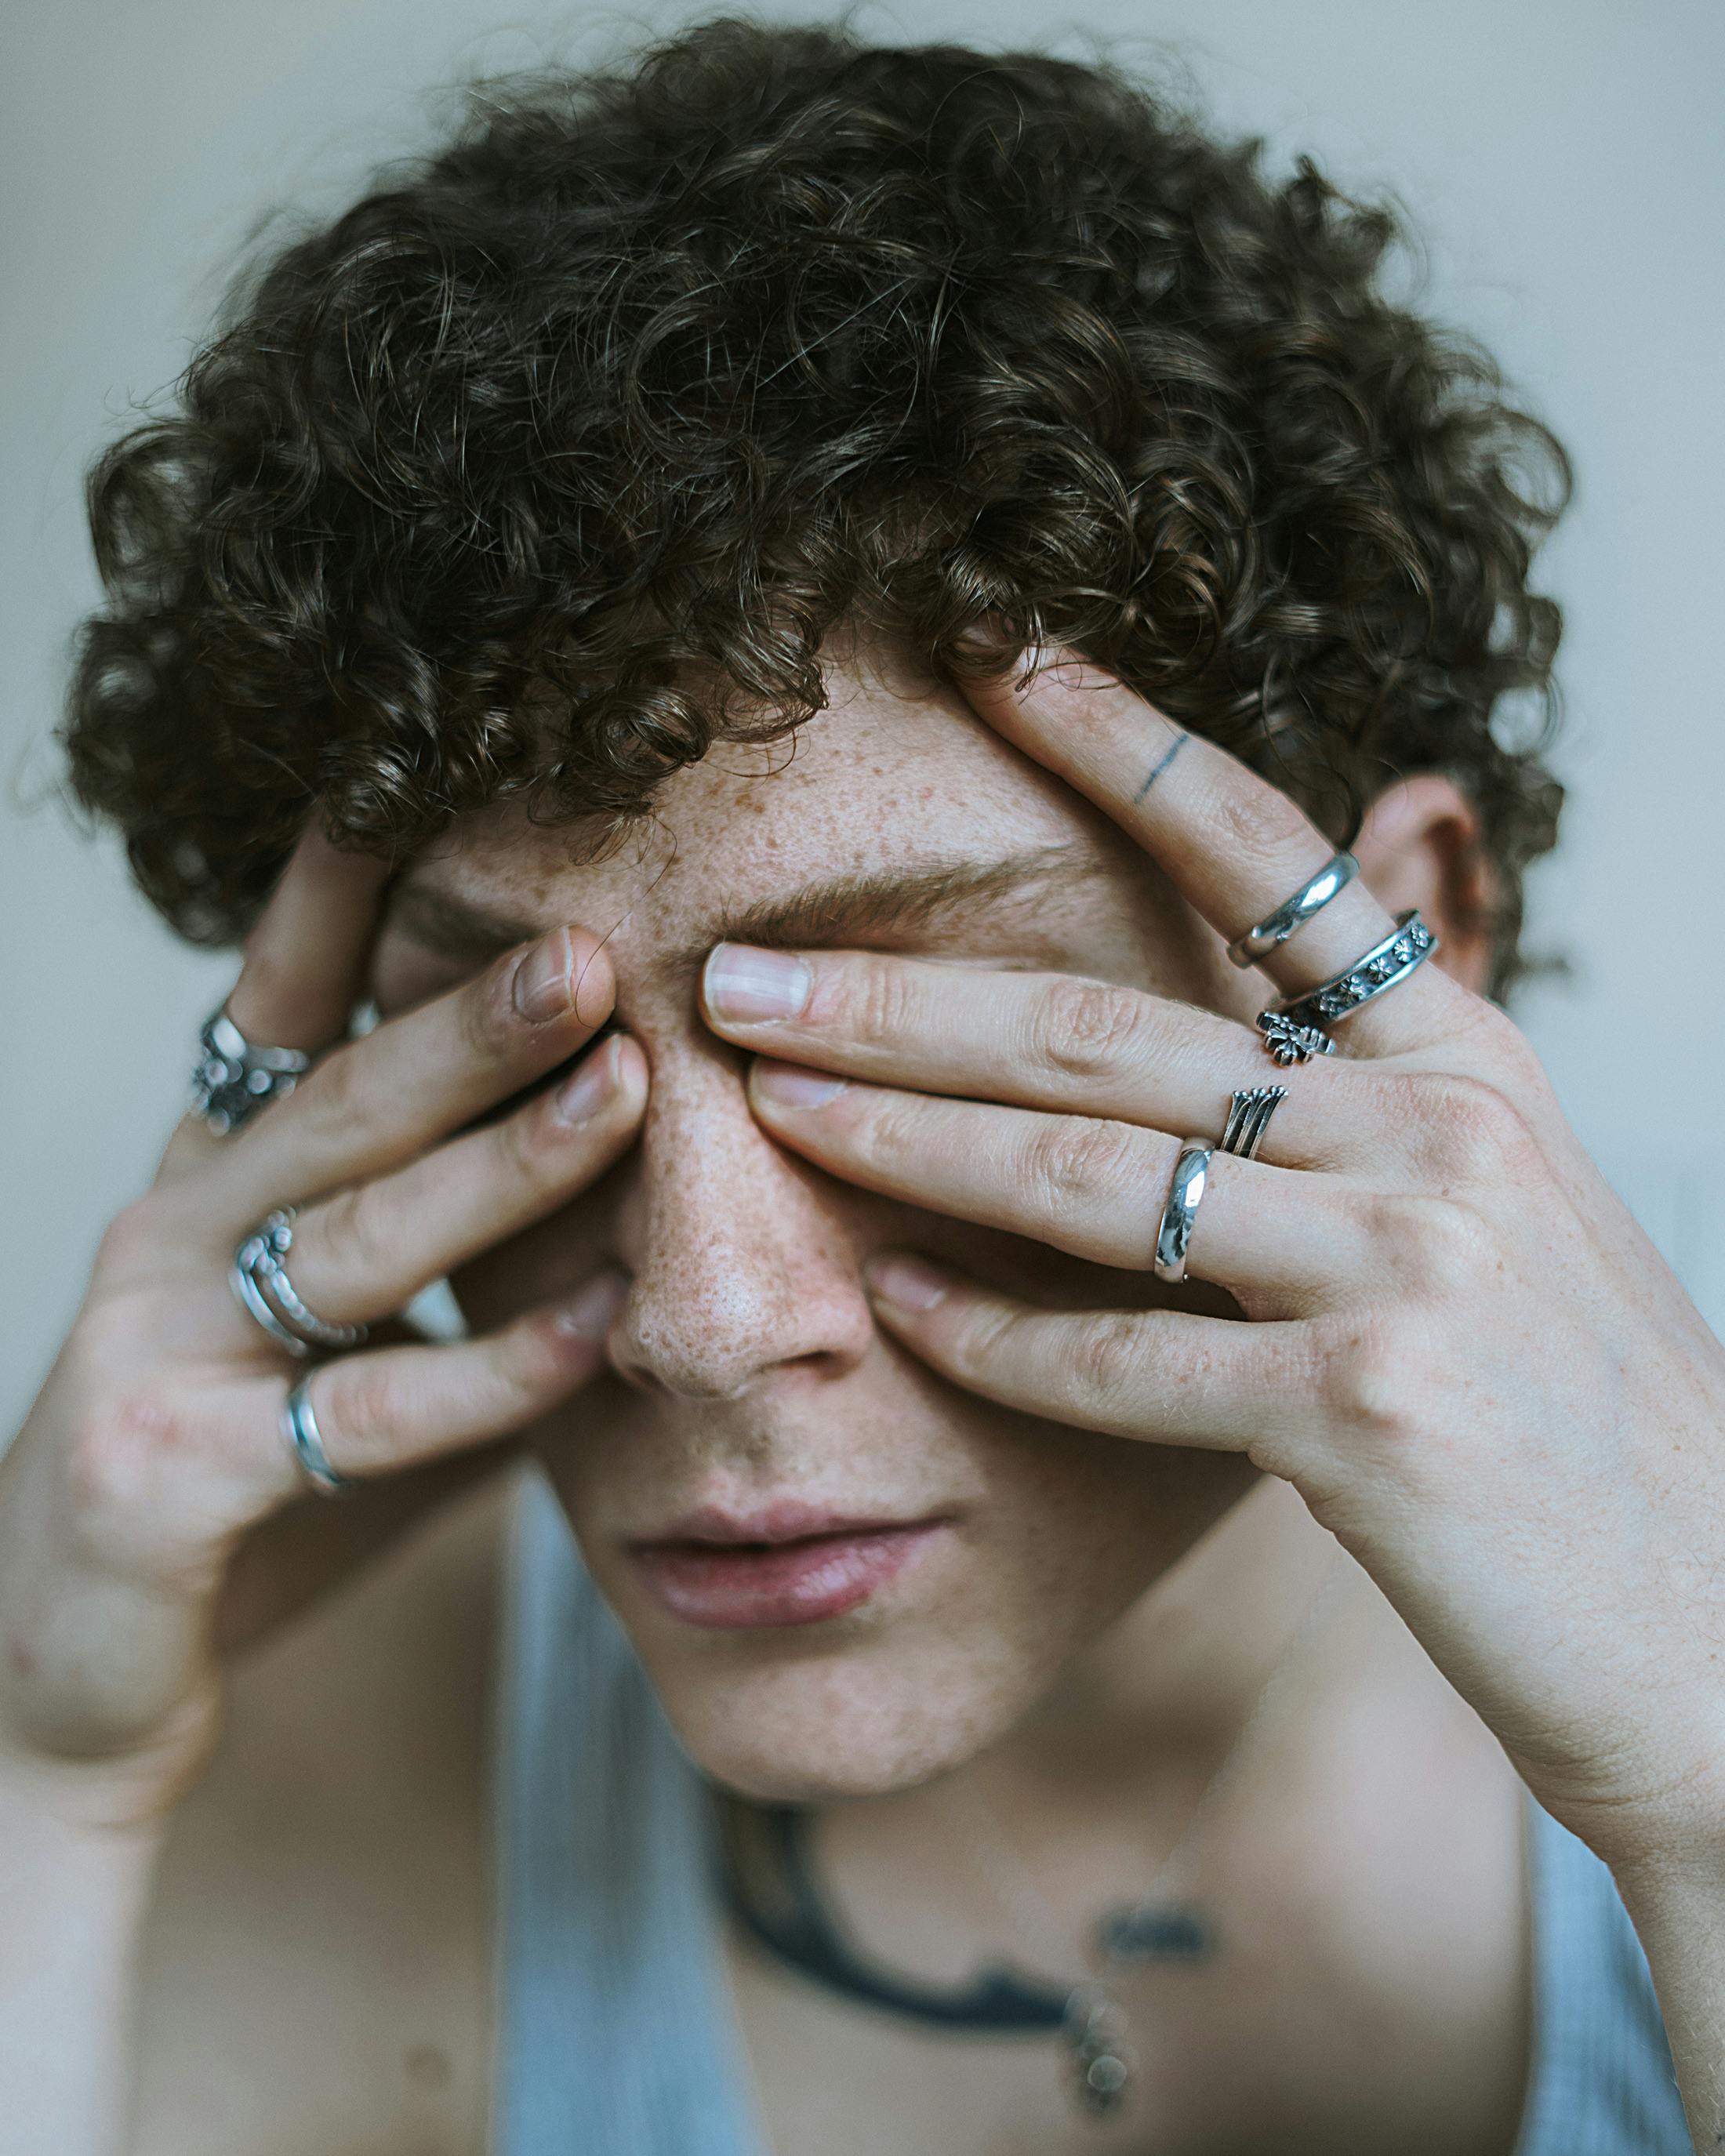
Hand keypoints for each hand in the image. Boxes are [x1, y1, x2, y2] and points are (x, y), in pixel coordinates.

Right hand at [0, 829, 644, 1823]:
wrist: (58, 1687)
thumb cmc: (228, 1497)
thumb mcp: (339, 1360)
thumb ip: (457, 1285)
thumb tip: (631, 1208)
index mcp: (207, 1189)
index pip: (276, 1018)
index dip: (335, 901)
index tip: (413, 781)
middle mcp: (169, 1242)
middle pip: (338, 1105)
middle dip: (468, 1017)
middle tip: (592, 942)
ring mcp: (156, 1352)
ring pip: (354, 1235)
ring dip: (500, 1160)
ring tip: (624, 1087)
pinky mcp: (167, 1476)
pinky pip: (363, 1412)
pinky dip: (493, 1369)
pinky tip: (599, 1325)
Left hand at [700, 653, 1724, 1874]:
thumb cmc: (1585, 1416)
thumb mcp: (1502, 1207)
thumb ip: (1369, 1104)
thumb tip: (1216, 1033)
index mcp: (1464, 1058)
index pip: (1274, 862)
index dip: (1133, 747)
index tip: (1001, 664)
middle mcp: (1436, 1129)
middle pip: (1109, 1029)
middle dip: (903, 997)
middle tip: (744, 975)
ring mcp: (1408, 1263)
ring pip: (1093, 1173)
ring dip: (904, 1136)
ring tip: (770, 1102)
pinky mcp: (1369, 1412)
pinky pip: (1124, 1363)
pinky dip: (996, 1341)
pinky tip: (896, 1308)